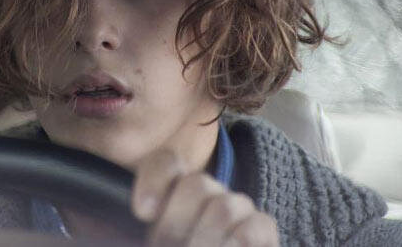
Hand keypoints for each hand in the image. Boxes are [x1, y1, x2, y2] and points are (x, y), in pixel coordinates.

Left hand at [131, 149, 278, 246]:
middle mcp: (207, 191)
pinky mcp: (262, 228)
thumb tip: (140, 210)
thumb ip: (139, 219)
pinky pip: (250, 229)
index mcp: (173, 189)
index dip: (154, 181)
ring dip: (203, 240)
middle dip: (177, 224)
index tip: (143, 212)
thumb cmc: (171, 243)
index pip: (165, 163)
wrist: (204, 246)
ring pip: (222, 208)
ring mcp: (237, 208)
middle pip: (197, 184)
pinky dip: (232, 245)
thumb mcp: (149, 234)